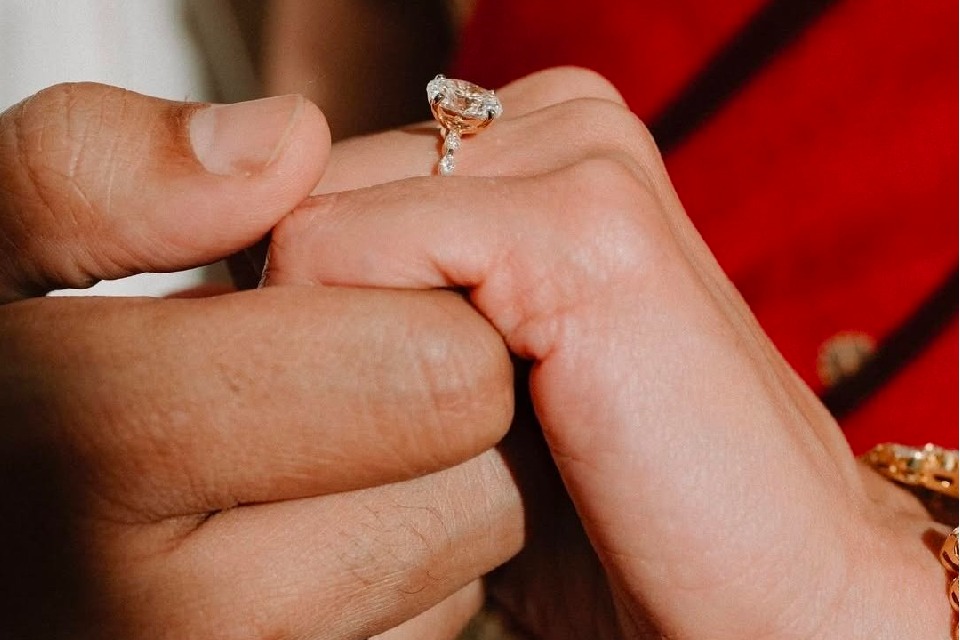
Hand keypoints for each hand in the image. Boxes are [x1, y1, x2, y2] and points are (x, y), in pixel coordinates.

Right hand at [0, 83, 520, 638]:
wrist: (1, 535)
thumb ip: (95, 173)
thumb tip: (288, 148)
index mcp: (86, 451)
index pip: (426, 370)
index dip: (416, 295)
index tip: (348, 278)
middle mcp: (172, 618)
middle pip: (473, 477)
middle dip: (430, 394)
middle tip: (337, 354)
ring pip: (463, 559)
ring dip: (416, 482)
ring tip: (307, 440)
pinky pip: (431, 620)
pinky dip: (398, 564)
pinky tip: (306, 518)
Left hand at [265, 68, 952, 637]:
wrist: (775, 585)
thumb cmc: (620, 500)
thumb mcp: (478, 381)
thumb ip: (393, 303)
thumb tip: (252, 284)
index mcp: (548, 142)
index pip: (332, 179)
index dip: (319, 305)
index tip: (379, 397)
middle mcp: (567, 121)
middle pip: (311, 192)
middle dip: (321, 324)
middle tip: (427, 428)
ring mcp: (584, 160)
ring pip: (311, 222)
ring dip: (338, 353)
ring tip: (465, 433)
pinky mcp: (585, 229)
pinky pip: (344, 253)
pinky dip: (354, 363)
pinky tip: (481, 429)